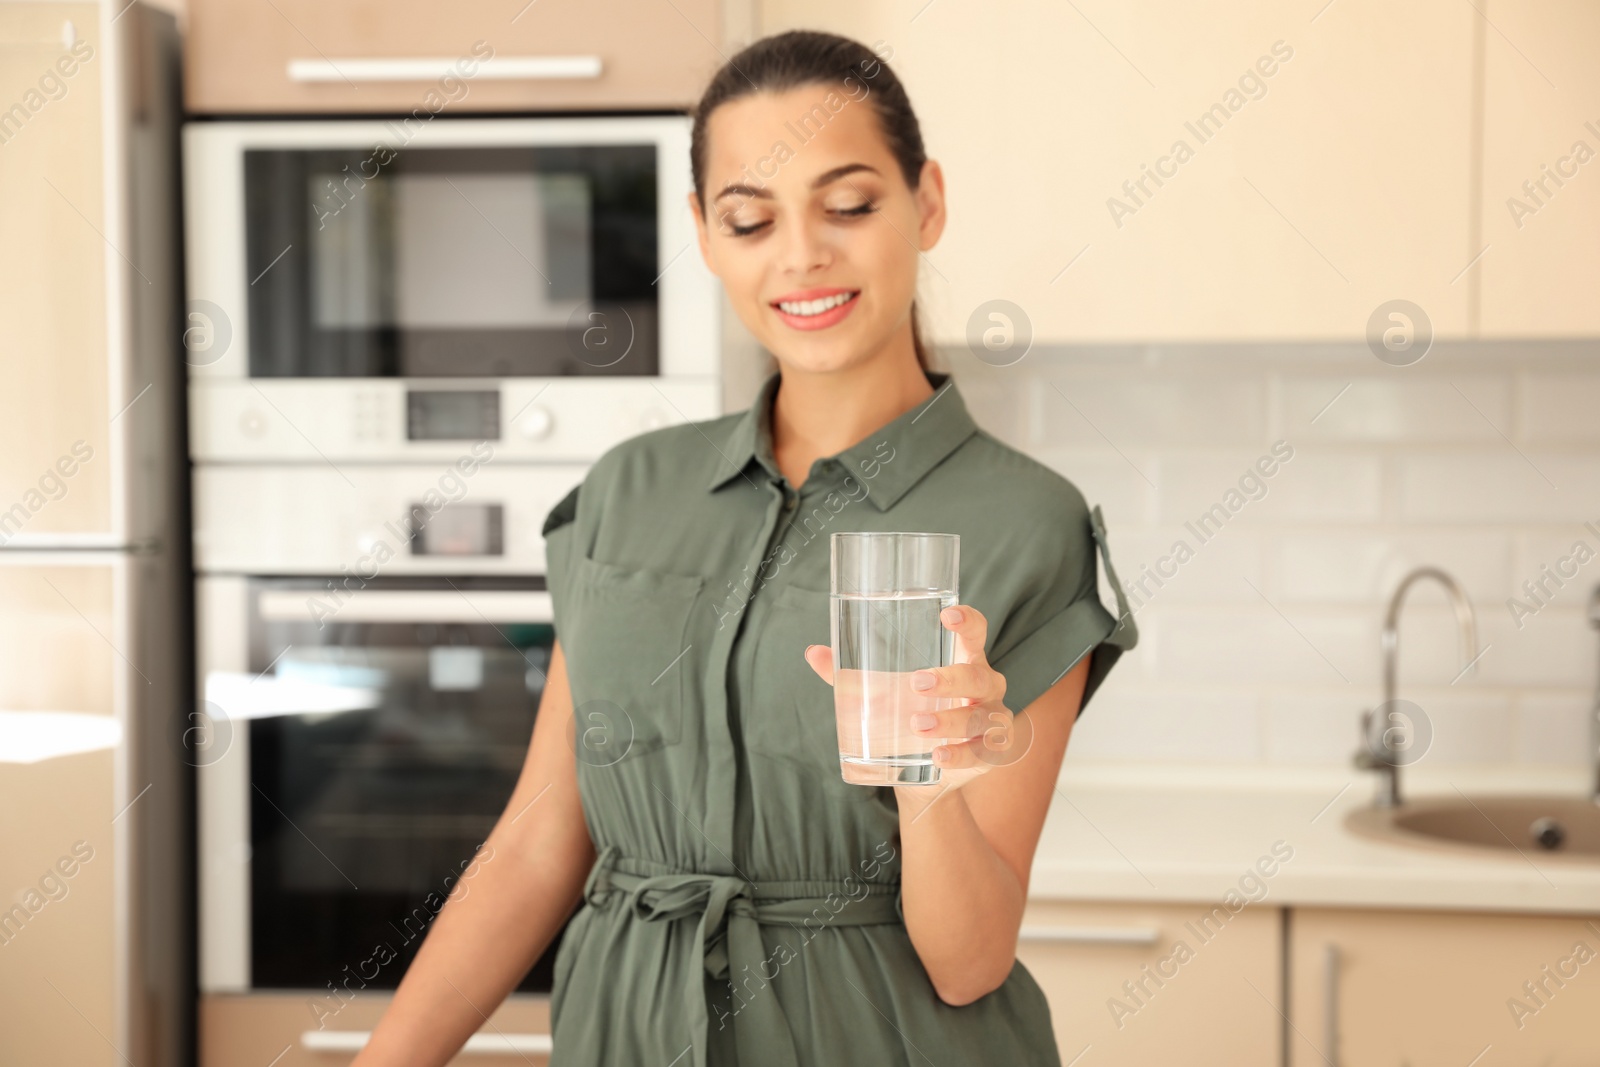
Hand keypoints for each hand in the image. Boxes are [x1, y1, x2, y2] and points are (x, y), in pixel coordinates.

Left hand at [803, 604, 1026, 793]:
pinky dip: (963, 755)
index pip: (975, 632)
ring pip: (983, 716)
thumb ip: (850, 676)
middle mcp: (984, 686)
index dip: (968, 621)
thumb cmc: (908, 712)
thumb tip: (813, 653)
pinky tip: (940, 757)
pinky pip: (985, 752)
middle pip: (979, 676)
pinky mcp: (991, 752)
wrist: (924, 770)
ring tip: (917, 726)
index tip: (947, 615)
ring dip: (952, 720)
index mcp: (962, 660)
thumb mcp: (882, 692)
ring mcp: (992, 719)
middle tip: (916, 683)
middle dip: (951, 679)